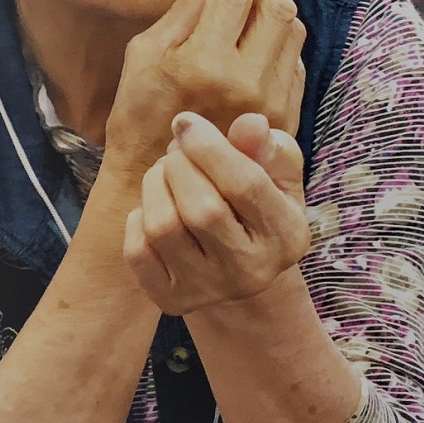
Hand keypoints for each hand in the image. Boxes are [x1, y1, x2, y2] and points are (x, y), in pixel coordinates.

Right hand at [107, 0, 305, 174]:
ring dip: (278, 7)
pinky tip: (263, 38)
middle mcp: (246, 80)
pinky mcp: (285, 116)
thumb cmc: (141, 114)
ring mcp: (272, 101)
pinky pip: (296, 63)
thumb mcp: (145, 55)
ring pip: (293, 33)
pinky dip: (283, 41)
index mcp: (204, 61)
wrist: (166, 180)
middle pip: (277, 8)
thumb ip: (183, 9)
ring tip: (258, 0)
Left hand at [123, 111, 309, 315]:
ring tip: (165, 173)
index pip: (245, 186)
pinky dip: (139, 218)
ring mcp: (210, 290)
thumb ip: (268, 147)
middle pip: (201, 208)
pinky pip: (137, 251)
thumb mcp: (278, 176)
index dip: (209, 147)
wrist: (242, 269)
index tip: (186, 122)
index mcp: (286, 235)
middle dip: (179, 165)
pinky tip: (157, 208)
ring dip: (155, 185)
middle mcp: (251, 271)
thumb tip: (249, 124)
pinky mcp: (173, 300)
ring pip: (163, 227)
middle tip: (178, 151)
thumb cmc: (259, 208)